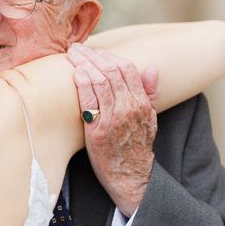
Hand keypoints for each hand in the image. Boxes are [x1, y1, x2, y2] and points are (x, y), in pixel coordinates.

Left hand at [67, 43, 158, 216]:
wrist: (130, 177)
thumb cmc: (136, 147)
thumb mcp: (150, 119)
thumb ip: (149, 93)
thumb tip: (152, 68)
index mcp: (142, 102)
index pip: (127, 68)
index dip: (109, 55)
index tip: (95, 50)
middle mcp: (130, 107)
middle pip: (111, 71)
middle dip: (93, 55)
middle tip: (77, 47)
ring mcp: (114, 118)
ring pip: (100, 81)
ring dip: (84, 64)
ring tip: (72, 54)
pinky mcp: (99, 130)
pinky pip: (90, 100)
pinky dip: (83, 83)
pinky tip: (75, 73)